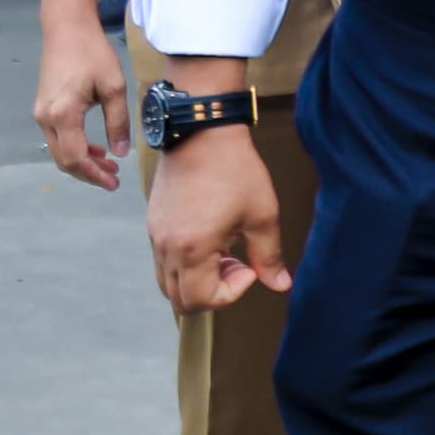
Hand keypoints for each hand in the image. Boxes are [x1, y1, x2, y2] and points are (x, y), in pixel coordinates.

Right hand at [32, 17, 130, 189]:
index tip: (114, 183)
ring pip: (60, 149)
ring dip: (83, 160)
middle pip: (63, 159)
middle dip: (88, 172)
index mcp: (63, 115)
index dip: (94, 175)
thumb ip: (118, 122)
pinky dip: (76, 146)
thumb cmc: (93, 54)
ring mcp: (41, 113)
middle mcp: (46, 118)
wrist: (67, 29)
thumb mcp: (114, 87)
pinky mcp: (43, 108)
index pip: (75, 158)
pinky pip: (58, 137)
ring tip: (109, 165)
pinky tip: (95, 147)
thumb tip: (121, 152)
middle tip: (114, 178)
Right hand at [147, 125, 288, 311]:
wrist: (202, 134)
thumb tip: (281, 285)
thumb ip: (269, 256)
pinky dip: (187, 264)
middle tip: (239, 264)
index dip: (231, 293)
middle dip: (213, 292)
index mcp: (192, 250)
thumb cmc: (235, 171)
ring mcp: (155, 237)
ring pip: (168, 282)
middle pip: (179, 299)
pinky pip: (163, 261)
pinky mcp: (153, 224)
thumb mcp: (262, 214)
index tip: (250, 267)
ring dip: (198, 279)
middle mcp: (166, 248)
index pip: (199, 300)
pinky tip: (212, 238)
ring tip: (226, 252)